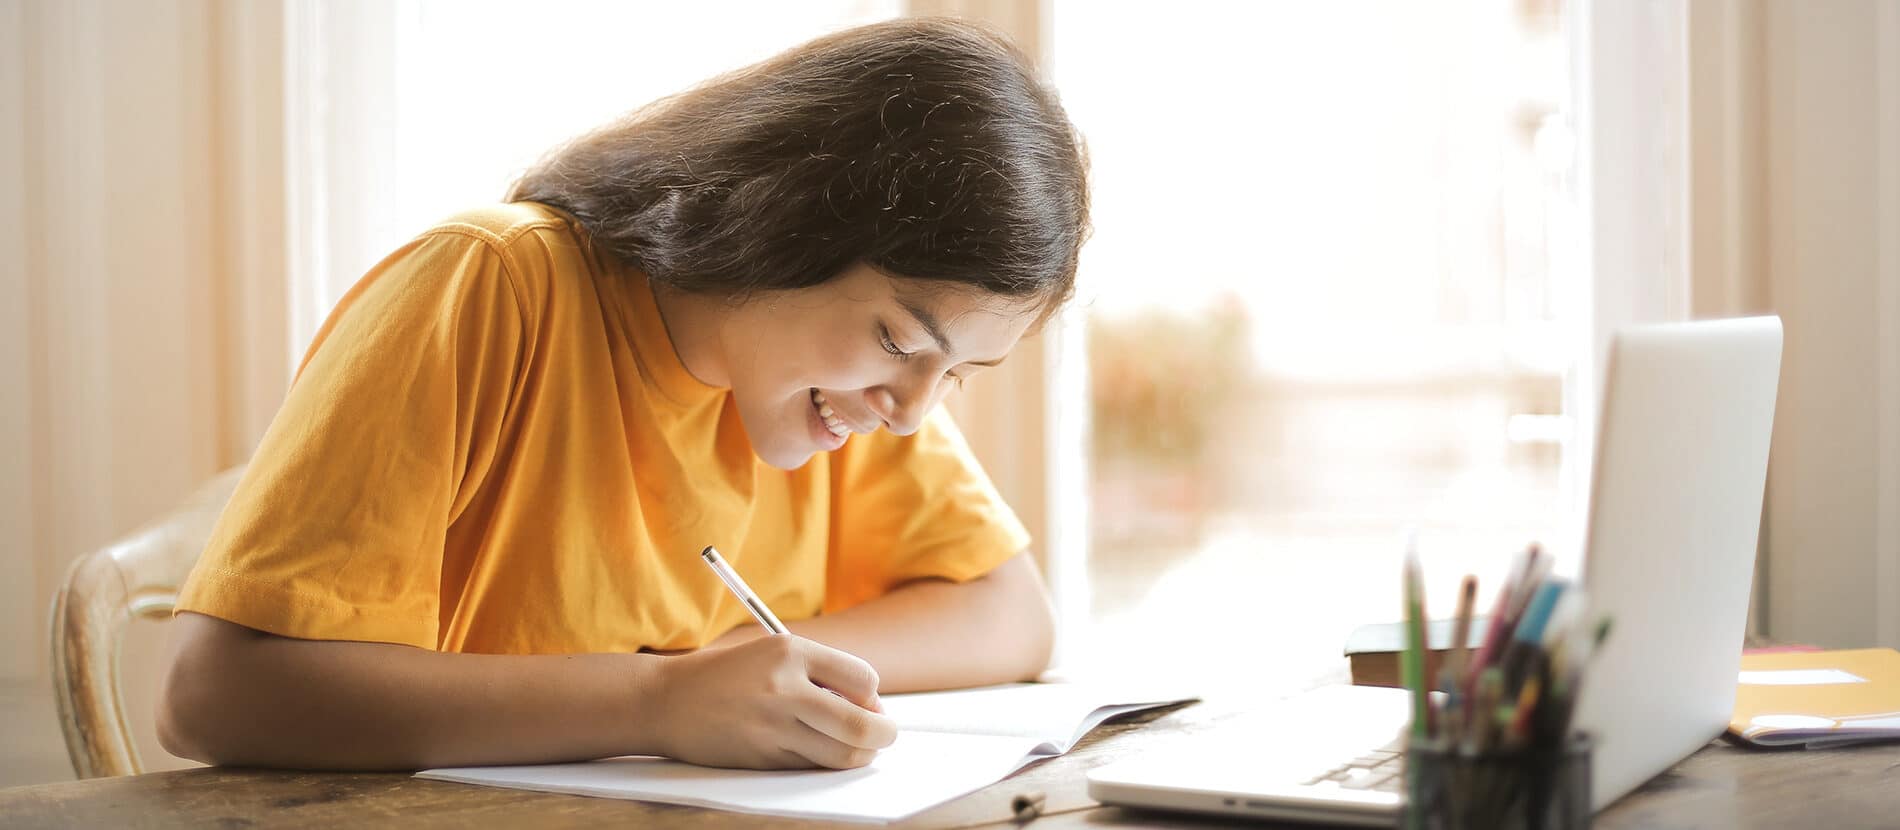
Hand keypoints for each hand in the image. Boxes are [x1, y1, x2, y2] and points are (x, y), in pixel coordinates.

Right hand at [651, 635, 896, 769]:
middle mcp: (783, 688)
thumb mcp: (772, 654)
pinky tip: (818, 750)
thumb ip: (820, 673)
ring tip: (857, 746)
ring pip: (842, 753)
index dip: (873, 696)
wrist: (666, 701)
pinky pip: (812, 766)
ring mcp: (772, 727)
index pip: (863, 678)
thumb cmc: (727, 675)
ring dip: (861, 754)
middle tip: (885, 734)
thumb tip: (872, 707)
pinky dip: (825, 762)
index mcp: (790, 651)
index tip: (868, 702)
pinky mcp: (762, 757)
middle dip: (884, 734)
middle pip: (861, 724)